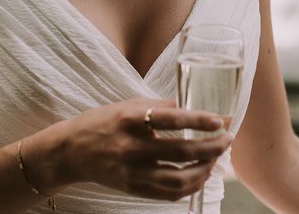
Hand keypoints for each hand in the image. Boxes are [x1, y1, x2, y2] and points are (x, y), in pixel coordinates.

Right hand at [33, 98, 234, 201]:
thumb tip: (190, 107)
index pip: (172, 120)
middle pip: (182, 152)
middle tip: (227, 140)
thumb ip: (158, 106)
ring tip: (216, 159)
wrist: (71, 151)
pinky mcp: (132, 188)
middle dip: (211, 147)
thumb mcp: (127, 105)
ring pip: (179, 179)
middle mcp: (132, 147)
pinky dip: (189, 186)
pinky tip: (200, 175)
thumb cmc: (102, 122)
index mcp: (130, 119)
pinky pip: (168, 193)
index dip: (199, 121)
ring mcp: (132, 171)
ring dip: (205, 170)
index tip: (220, 120)